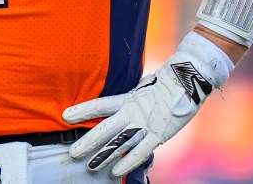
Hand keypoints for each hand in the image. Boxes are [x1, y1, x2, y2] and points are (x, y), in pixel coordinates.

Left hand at [62, 31, 231, 177]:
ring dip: (104, 156)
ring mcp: (144, 124)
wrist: (187, 81)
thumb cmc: (164, 84)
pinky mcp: (158, 135)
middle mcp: (132, 112)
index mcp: (127, 98)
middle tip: (72, 153)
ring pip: (119, 143)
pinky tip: (115, 171)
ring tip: (89, 166)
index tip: (65, 116)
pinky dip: (127, 161)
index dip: (82, 110)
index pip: (100, 105)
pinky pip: (140, 151)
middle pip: (105, 129)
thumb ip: (130, 97)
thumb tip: (118, 103)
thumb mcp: (142, 87)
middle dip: (88, 142)